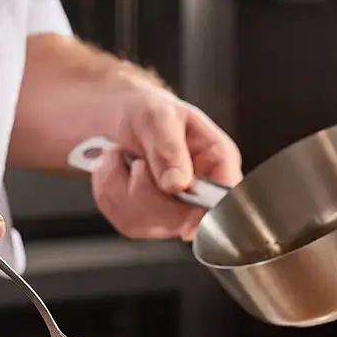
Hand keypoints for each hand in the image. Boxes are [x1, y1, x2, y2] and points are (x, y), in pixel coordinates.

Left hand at [91, 88, 241, 240]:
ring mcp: (174, 213)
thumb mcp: (160, 117)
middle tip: (136, 162)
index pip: (226, 197)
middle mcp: (201, 194)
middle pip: (180, 219)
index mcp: (217, 162)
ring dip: (121, 188)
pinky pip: (125, 221)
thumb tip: (178, 184)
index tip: (175, 193)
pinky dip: (109, 193)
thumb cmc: (151, 114)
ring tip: (121, 159)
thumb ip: (170, 148)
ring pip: (148, 222)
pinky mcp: (147, 223)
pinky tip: (115, 172)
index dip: (207, 207)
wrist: (124, 122)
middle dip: (145, 190)